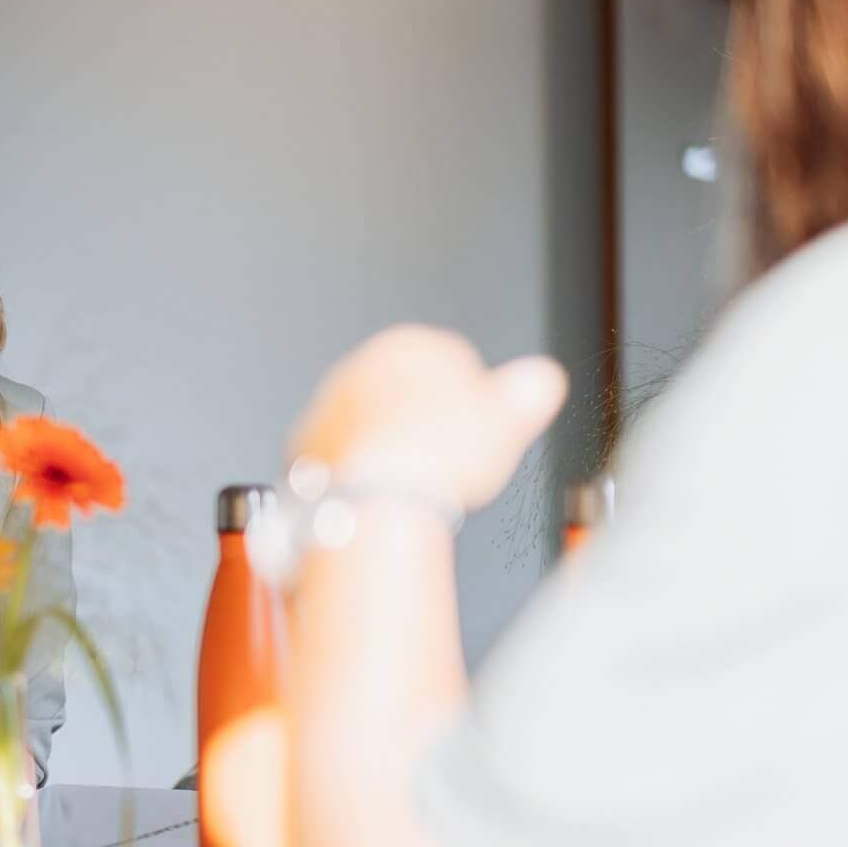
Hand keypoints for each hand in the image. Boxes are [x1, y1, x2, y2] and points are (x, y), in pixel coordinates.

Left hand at [287, 325, 567, 512]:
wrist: (375, 501)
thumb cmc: (436, 457)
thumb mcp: (508, 419)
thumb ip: (529, 392)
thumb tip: (542, 379)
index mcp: (409, 345)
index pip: (449, 362)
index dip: (469, 403)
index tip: (475, 431)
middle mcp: (359, 368)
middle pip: (403, 395)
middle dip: (425, 423)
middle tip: (446, 461)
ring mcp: (328, 406)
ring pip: (371, 424)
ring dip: (390, 447)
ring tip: (414, 482)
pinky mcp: (305, 446)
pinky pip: (342, 455)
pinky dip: (359, 471)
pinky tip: (380, 491)